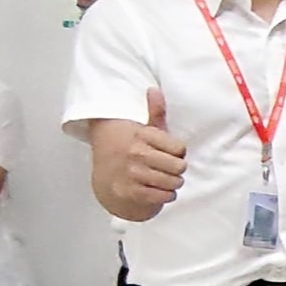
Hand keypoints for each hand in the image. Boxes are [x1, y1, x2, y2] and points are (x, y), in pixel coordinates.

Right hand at [117, 88, 187, 209]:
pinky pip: (165, 196)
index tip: (168, 153)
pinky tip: (157, 189)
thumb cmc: (130, 151)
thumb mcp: (143, 130)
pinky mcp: (131, 192)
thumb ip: (155, 112)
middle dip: (177, 170)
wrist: (105, 178)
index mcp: (141, 136)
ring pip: (174, 182)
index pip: (180, 148)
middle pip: (180, 167)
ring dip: (173, 183)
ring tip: (162, 178)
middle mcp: (136, 153)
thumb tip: (154, 89)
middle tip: (166, 168)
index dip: (178, 153)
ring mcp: (133, 174)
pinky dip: (166, 195)